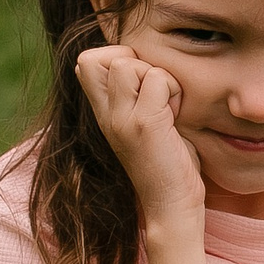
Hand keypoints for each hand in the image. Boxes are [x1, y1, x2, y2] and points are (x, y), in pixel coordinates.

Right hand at [76, 45, 204, 231]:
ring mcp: (121, 119)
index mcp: (103, 113)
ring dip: (157, 76)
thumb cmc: (167, 163)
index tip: (141, 85)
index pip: (87, 61)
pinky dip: (174, 90)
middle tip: (155, 94)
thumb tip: (147, 59)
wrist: (171, 206)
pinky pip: (157, 79)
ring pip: (128, 63)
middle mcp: (105, 114)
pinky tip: (176, 116)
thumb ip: (136, 93)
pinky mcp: (143, 125)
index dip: (117, 58)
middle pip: (100, 57)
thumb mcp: (141, 122)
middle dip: (134, 62)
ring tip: (167, 106)